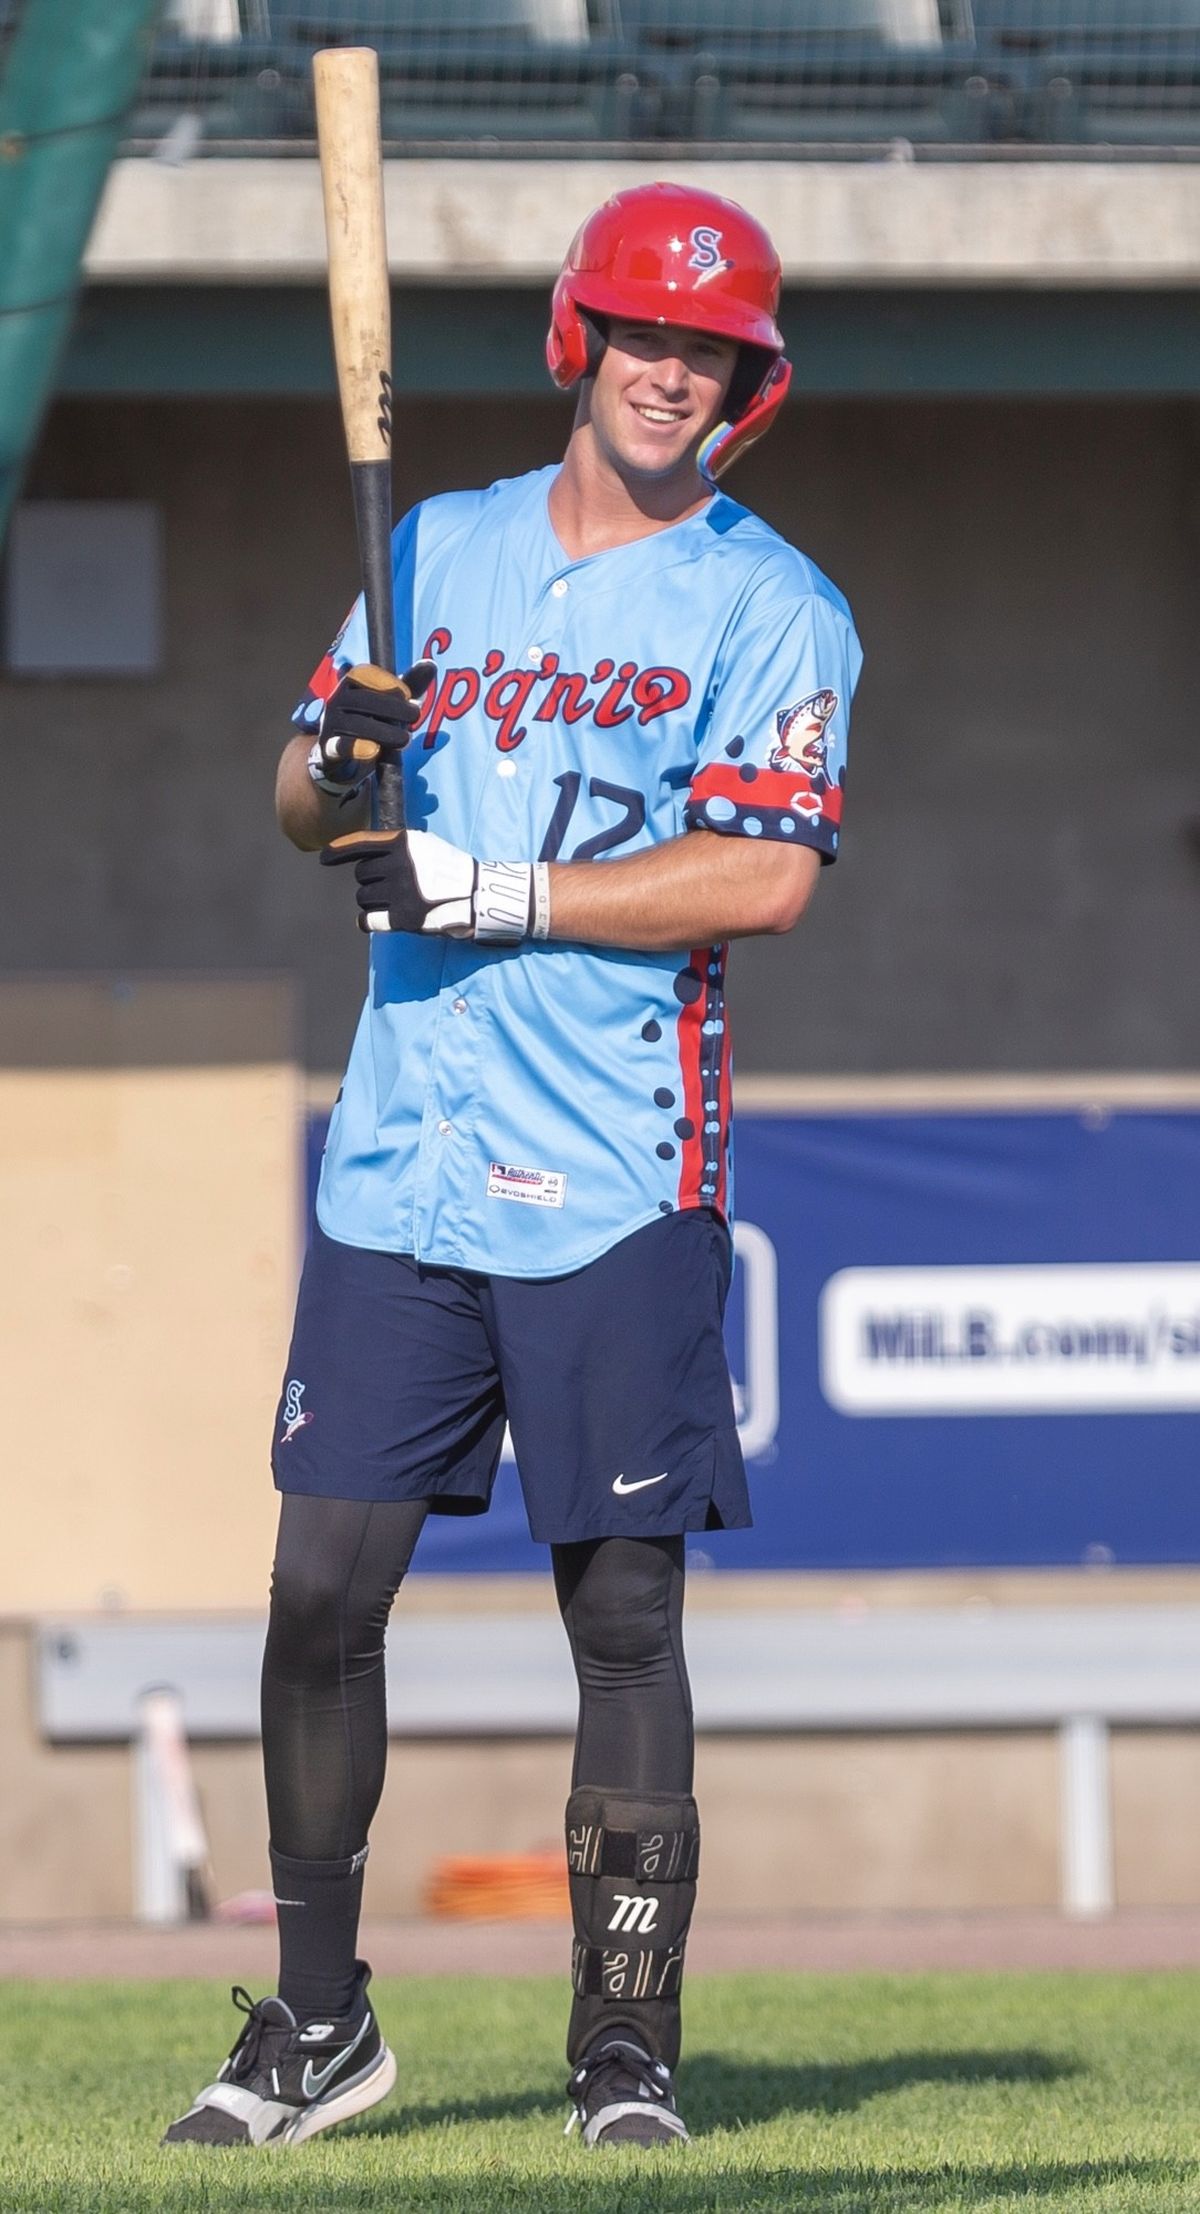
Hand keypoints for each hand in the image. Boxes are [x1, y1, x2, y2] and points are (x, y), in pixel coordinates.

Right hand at [307, 659, 434, 795]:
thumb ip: (409, 684)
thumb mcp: (388, 702)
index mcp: (349, 684)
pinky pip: (339, 747)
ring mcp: (330, 725)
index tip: (408, 694)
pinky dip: (356, 748)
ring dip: (383, 731)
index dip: (387, 682)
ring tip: (405, 739)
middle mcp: (336, 701)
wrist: (339, 757)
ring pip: (356, 724)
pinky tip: (374, 750)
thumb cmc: (369, 721)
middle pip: (363, 699)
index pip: (364, 674)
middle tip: (415, 716)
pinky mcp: (328, 750)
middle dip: (393, 707)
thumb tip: (431, 665)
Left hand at [321, 829, 544, 942]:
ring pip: (362, 897)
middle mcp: (398, 866)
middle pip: (361, 874)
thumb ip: (397, 847)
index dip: (338, 850)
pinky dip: (366, 921)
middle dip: (370, 880)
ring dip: (372, 900)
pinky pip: (367, 920)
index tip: (324, 857)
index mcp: (403, 843)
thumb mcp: (426, 846)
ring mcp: (400, 893)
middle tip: (393, 886)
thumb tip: (365, 855)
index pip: (360, 843)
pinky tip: (372, 921)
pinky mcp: (403, 919)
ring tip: (396, 901)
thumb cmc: (452, 871)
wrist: (478, 896)